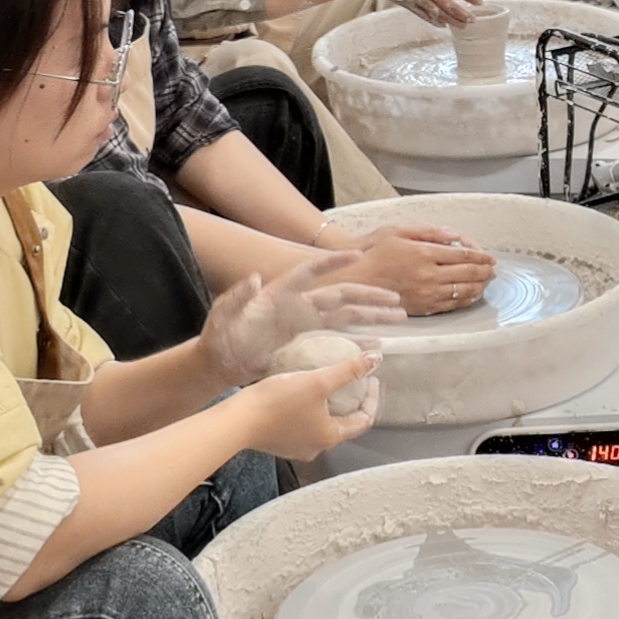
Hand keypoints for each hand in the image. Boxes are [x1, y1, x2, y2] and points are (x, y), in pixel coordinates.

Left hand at [199, 253, 403, 387]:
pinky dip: (358, 340)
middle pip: (340, 295)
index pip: (311, 272)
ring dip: (372, 315)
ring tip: (399, 315)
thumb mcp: (223, 315)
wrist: (219, 364)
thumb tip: (255, 277)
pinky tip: (377, 343)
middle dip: (369, 296)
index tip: (357, 254)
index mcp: (281, 294)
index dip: (333, 262)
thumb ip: (237, 297)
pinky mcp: (305, 343)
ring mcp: (304, 324)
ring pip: (346, 316)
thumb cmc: (219, 338)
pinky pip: (337, 339)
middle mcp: (298, 305)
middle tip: (396, 299)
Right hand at [226, 343, 382, 459]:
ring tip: (327, 384)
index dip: (371, 398)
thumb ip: (348, 371)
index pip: (364, 420)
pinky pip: (303, 426)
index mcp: (330, 437)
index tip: (370, 378)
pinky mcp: (279, 443)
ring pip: (323, 425)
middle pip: (344, 424)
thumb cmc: (277, 402)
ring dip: (329, 406)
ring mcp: (296, 448)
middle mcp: (316, 448)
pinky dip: (310, 411)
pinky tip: (301, 394)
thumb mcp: (317, 380)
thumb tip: (375, 360)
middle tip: (351, 380)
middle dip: (351, 402)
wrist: (236, 421)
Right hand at [347, 225, 495, 314]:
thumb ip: (428, 232)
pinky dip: (465, 299)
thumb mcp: (398, 231)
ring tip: (487, 281)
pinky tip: (471, 295)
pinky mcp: (421, 307)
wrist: (353, 279)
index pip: (463, 256)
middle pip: (468, 274)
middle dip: (485, 271)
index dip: (481, 256)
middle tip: (493, 268)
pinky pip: (451, 305)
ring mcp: (426, 293)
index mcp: (424, 253)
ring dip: (479, 286)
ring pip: (462, 291)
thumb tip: (454, 235)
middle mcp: (428, 275)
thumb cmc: (373, 251)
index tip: (490, 256)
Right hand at [351, 0, 483, 23]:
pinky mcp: (408, 4)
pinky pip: (425, 15)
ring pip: (439, 13)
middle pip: (450, 4)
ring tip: (462, 26)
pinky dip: (435, 21)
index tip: (478, 3)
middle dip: (463, 14)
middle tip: (473, 20)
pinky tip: (443, 25)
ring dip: (452, 21)